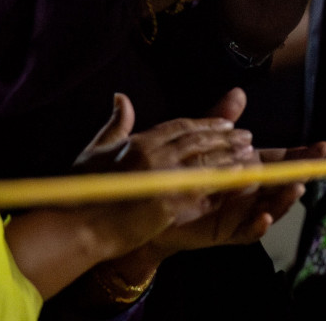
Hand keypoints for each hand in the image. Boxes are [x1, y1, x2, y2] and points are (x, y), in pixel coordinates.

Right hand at [70, 94, 254, 257]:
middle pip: (197, 140)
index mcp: (139, 142)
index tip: (224, 123)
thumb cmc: (81, 193)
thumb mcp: (95, 152)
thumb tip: (121, 97)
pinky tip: (240, 175)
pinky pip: (204, 186)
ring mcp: (161, 177)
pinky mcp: (167, 201)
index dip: (204, 124)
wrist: (76, 227)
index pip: (180, 126)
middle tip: (245, 134)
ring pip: (204, 159)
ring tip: (249, 151)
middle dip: (223, 136)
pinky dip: (224, 178)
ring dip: (229, 154)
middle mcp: (153, 154)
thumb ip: (116, 125)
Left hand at [146, 89, 316, 253]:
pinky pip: (245, 233)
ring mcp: (240, 212)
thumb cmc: (180, 173)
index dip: (303, 154)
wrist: (150, 207)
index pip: (281, 159)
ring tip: (294, 189)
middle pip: (282, 184)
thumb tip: (239, 92)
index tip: (324, 146)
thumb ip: (221, 119)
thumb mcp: (202, 142)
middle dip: (300, 175)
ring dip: (285, 200)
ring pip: (271, 207)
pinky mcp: (225, 232)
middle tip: (313, 168)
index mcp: (248, 167)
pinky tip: (264, 217)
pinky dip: (257, 227)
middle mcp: (250, 190)